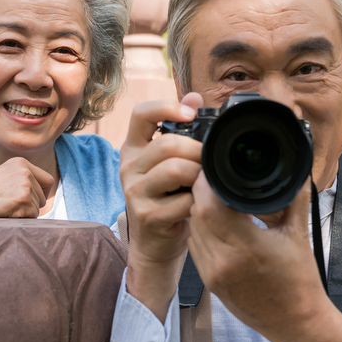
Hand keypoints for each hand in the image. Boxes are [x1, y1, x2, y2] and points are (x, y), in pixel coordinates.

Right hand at [0, 157, 53, 218]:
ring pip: (37, 208)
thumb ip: (22, 181)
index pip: (47, 180)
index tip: (27, 200)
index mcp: (21, 162)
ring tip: (2, 208)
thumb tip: (44, 198)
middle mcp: (24, 170)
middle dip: (30, 206)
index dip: (40, 194)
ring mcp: (24, 185)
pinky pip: (32, 217)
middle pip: (43, 197)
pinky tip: (3, 213)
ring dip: (23, 214)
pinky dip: (20, 220)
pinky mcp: (21, 200)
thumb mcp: (3, 178)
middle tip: (8, 206)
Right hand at [120, 92, 204, 319]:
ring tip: (207, 183)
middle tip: (212, 162)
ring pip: (176, 170)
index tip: (191, 114)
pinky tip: (200, 205)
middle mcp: (128, 166)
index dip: (167, 107)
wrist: (156, 245)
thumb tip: (195, 96)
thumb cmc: (168, 198)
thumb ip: (181, 130)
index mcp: (133, 147)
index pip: (142, 114)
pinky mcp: (147, 215)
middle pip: (168, 144)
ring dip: (200, 175)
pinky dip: (199, 202)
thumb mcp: (170, 162)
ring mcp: (135, 192)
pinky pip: (183, 200)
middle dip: (198, 151)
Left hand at [187, 173, 341, 341]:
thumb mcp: (299, 235)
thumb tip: (295, 167)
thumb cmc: (300, 282)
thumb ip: (293, 198)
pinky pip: (196, 247)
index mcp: (247, 247)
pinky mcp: (209, 283)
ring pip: (192, 230)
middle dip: (201, 193)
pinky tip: (215, 222)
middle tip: (214, 178)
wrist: (296, 323)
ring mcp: (213, 275)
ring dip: (199, 211)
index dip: (206, 183)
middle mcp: (224, 262)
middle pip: (197, 215)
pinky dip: (201, 230)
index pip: (209, 206)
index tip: (215, 169)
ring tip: (214, 198)